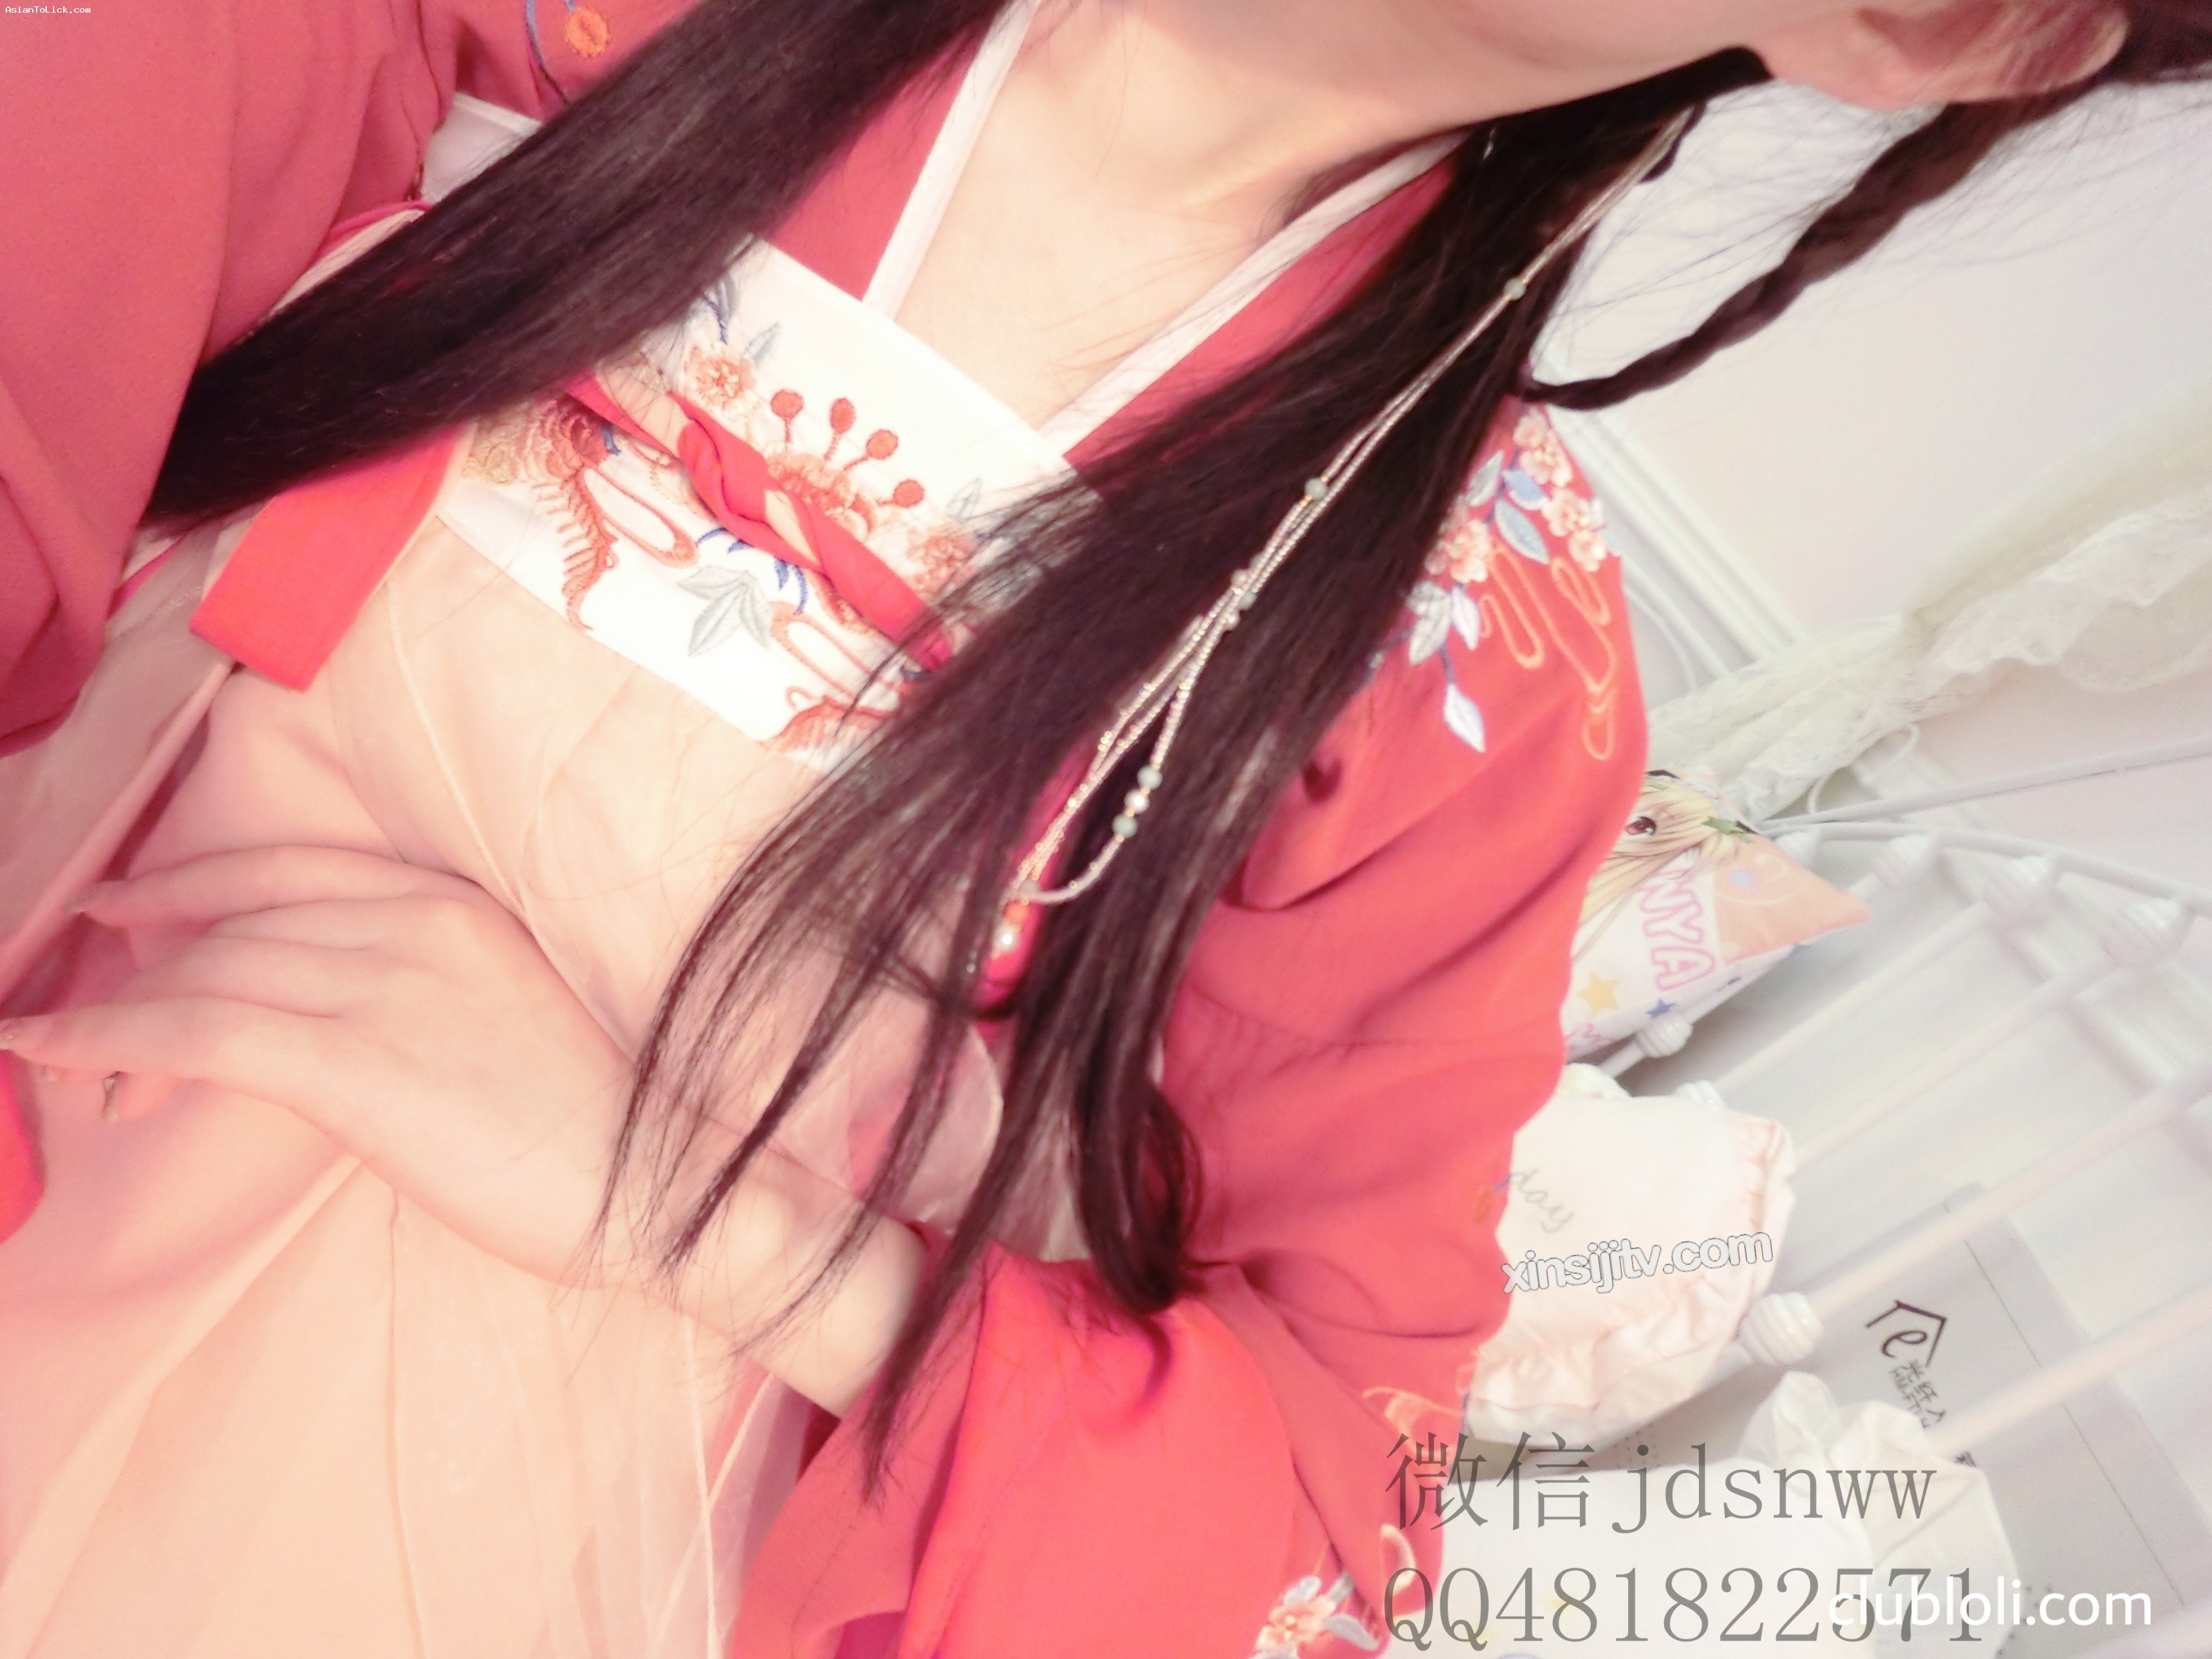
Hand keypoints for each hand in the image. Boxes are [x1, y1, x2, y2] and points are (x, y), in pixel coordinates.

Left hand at [0, 846, 922, 1410]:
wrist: (665, 1184)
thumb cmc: (603, 1132)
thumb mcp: (517, 1027)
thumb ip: (430, 998)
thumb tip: (344, 1026)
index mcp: (465, 909)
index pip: (303, 870)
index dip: (205, 880)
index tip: (141, 900)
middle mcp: (418, 923)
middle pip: (243, 909)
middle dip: (147, 937)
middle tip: (77, 973)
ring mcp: (386, 982)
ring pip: (210, 966)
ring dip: (114, 1005)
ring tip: (56, 1043)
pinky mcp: (355, 1057)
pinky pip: (200, 1027)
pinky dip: (108, 1033)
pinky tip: (52, 1052)